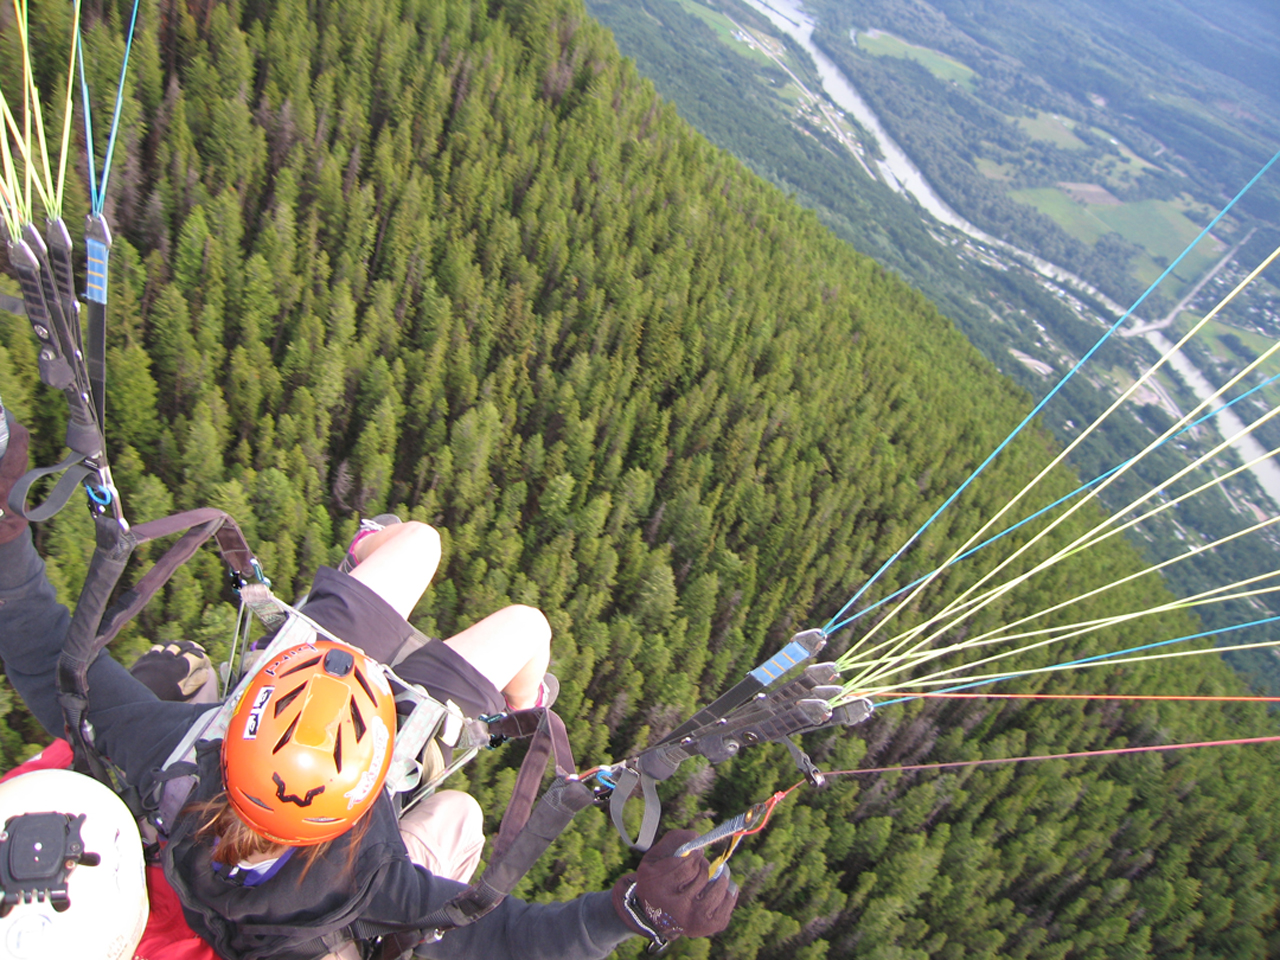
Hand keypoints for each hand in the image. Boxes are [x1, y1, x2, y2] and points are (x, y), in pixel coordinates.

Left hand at [129, 641, 215, 702]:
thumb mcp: (182, 696)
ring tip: (182, 647)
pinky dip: (163, 648)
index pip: (196, 655)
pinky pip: (156, 648)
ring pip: (170, 645)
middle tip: (198, 649)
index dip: (202, 658)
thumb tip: (204, 671)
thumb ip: (196, 682)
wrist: (132, 700)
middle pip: (184, 646)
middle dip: (192, 646)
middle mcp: (169, 659)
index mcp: (181, 668)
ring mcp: (155, 657)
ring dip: (178, 645)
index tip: (205, 662)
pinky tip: (164, 650)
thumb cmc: (161, 700)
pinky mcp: (144, 659)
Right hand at [612, 829, 737, 948]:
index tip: (694, 853)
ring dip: (717, 874)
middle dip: (703, 864)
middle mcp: (677, 907)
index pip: (688, 864)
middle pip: (703, 874)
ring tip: (711, 873)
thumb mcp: (655, 858)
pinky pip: (728, 899)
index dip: (694, 854)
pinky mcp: (709, 925)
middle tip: (698, 864)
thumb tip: (697, 837)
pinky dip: (727, 889)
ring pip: (718, 886)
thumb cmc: (657, 880)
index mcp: (659, 887)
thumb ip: (674, 841)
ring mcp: (695, 918)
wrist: (655, 918)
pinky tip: (717, 886)